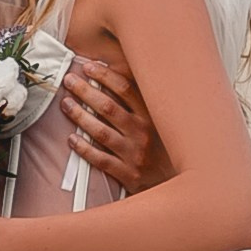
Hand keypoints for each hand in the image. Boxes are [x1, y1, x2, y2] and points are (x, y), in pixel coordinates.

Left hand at [59, 57, 157, 189]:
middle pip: (108, 107)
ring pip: (101, 132)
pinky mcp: (128, 174)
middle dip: (85, 91)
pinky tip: (72, 139)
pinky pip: (101, 159)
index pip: (126, 89)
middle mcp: (143, 133)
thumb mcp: (164, 121)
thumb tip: (119, 77)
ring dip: (80, 116)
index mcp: (153, 116)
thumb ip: (146, 102)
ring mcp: (135, 154)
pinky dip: (84, 148)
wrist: (184, 183)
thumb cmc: (168, 148)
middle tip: (70, 81)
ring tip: (66, 104)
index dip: (105, 75)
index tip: (88, 67)